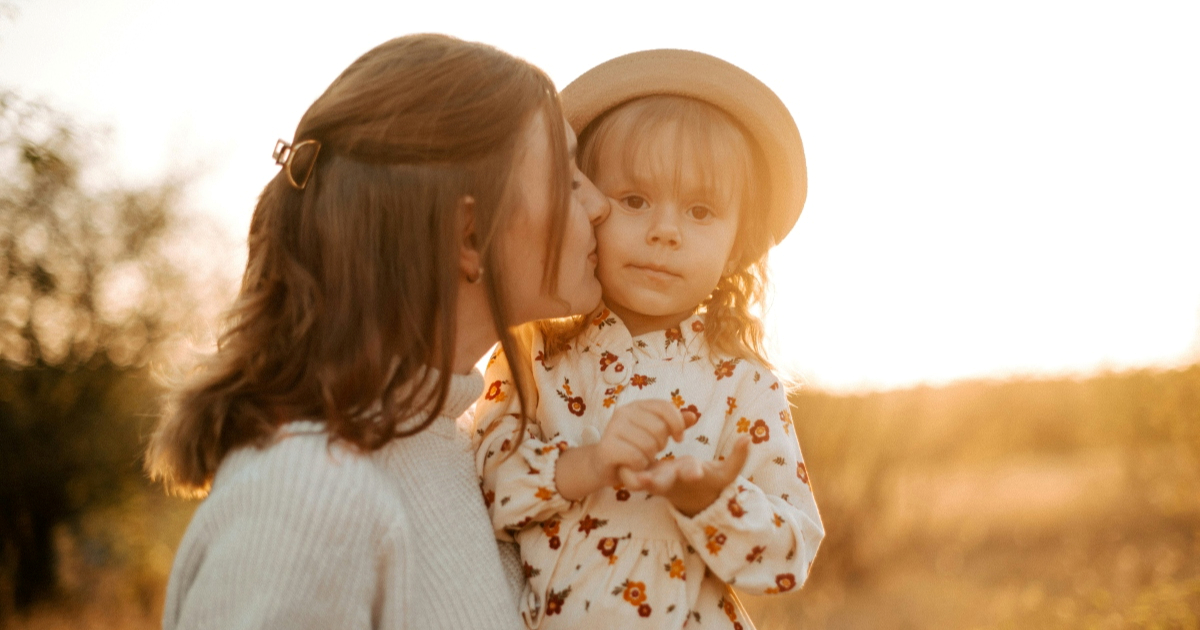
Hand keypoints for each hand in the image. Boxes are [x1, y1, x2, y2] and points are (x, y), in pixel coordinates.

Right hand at [555, 401, 697, 500]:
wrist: (604, 464)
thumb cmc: (633, 446)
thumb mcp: (655, 433)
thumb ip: (674, 424)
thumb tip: (693, 416)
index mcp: (637, 405)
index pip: (665, 407)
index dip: (677, 423)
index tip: (679, 438)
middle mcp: (623, 412)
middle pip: (660, 428)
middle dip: (661, 445)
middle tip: (650, 450)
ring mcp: (613, 428)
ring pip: (649, 445)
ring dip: (649, 457)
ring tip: (640, 457)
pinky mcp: (607, 447)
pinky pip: (636, 457)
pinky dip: (639, 465)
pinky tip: (633, 465)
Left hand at [618, 436, 750, 516]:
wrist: (691, 499)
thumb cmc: (709, 482)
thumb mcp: (726, 474)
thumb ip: (738, 457)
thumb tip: (748, 437)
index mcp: (691, 475)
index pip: (693, 474)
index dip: (694, 472)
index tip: (696, 471)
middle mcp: (674, 480)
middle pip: (664, 482)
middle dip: (656, 481)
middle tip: (645, 480)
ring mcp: (658, 481)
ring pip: (644, 482)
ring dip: (634, 479)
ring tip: (623, 474)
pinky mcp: (646, 479)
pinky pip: (634, 477)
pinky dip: (627, 472)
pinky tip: (617, 462)